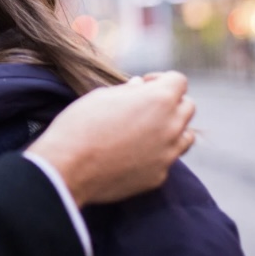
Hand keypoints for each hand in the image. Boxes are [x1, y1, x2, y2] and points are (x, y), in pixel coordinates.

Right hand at [25, 71, 194, 206]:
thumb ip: (129, 91)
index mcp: (158, 99)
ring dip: (172, 129)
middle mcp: (170, 126)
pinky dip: (157, 154)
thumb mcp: (102, 96)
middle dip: (170, 102)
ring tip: (146, 130)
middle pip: (188, 107)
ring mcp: (167, 154)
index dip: (161, 79)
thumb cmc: (80, 125)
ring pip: (186, 136)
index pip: (179, 81)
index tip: (143, 84)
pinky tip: (133, 154)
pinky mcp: (159, 176)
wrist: (67, 168)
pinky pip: (167, 160)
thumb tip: (139, 87)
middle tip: (145, 107)